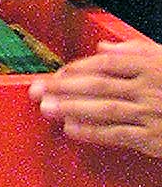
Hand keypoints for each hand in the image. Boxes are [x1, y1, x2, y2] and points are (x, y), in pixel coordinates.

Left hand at [29, 40, 161, 158]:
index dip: (76, 68)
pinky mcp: (153, 139)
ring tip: (46, 108)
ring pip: (104, 109)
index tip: (55, 74)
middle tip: (37, 90)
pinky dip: (93, 133)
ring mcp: (150, 114)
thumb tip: (103, 48)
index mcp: (149, 65)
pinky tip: (72, 130)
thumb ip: (134, 51)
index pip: (104, 64)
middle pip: (98, 85)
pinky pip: (118, 135)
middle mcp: (147, 88)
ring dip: (72, 109)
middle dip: (63, 88)